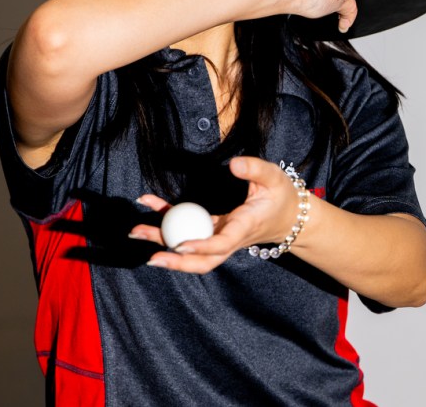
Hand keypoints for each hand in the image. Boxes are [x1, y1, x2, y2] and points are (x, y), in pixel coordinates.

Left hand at [128, 157, 303, 273]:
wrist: (289, 217)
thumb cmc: (281, 196)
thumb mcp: (274, 178)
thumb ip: (255, 169)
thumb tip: (233, 165)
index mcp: (244, 228)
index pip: (220, 244)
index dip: (200, 246)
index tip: (180, 245)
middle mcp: (229, 239)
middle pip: (201, 261)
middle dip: (175, 261)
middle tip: (150, 256)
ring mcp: (219, 237)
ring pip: (190, 249)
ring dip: (163, 241)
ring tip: (136, 231)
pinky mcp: (212, 230)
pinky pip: (188, 229)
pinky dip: (168, 218)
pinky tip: (148, 204)